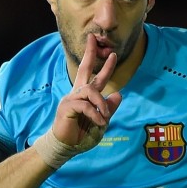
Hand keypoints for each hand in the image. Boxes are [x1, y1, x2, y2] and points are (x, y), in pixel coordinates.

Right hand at [53, 33, 122, 149]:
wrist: (67, 147)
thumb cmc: (82, 135)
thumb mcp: (101, 121)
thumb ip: (108, 108)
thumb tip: (119, 94)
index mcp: (85, 96)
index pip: (95, 77)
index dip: (104, 65)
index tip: (112, 53)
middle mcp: (77, 93)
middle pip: (84, 69)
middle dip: (90, 54)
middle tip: (95, 40)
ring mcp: (70, 99)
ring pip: (90, 91)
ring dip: (101, 104)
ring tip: (104, 117)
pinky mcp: (67, 107)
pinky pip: (86, 106)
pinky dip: (95, 114)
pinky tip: (99, 122)